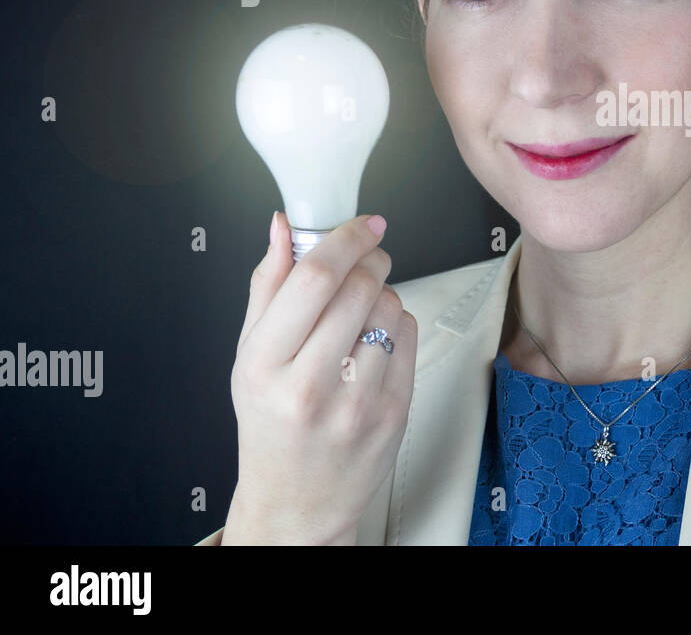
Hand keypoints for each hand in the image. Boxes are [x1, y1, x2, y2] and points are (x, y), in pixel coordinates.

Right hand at [221, 212, 415, 544]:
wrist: (298, 500)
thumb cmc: (271, 423)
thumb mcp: (249, 356)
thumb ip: (267, 286)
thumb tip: (282, 226)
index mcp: (264, 365)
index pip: (314, 278)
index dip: (346, 238)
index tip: (363, 224)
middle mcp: (308, 385)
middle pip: (359, 287)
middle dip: (371, 259)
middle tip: (368, 258)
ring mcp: (356, 403)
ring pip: (389, 308)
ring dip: (383, 293)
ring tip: (361, 313)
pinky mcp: (394, 413)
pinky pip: (409, 337)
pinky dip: (397, 324)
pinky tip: (375, 342)